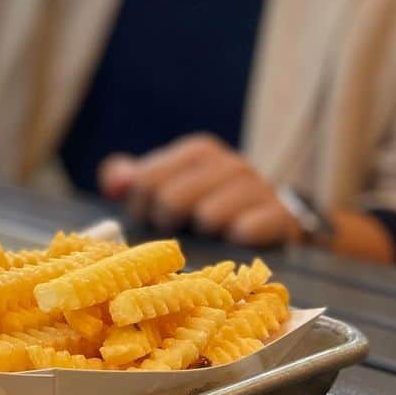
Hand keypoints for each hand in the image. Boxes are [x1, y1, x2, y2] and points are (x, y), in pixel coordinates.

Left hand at [97, 134, 301, 246]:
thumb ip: (131, 180)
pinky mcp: (282, 217)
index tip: (152, 221)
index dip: (141, 210)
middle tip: (180, 232)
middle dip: (167, 224)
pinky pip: (247, 229)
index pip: (146, 182)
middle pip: (170, 199)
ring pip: (207, 216)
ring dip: (201, 237)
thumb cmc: (207, 208)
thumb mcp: (166, 188)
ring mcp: (259, 188)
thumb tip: (114, 185)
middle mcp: (230, 163)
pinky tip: (235, 243)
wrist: (269, 225)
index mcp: (199, 151)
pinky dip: (236, 241)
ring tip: (209, 238)